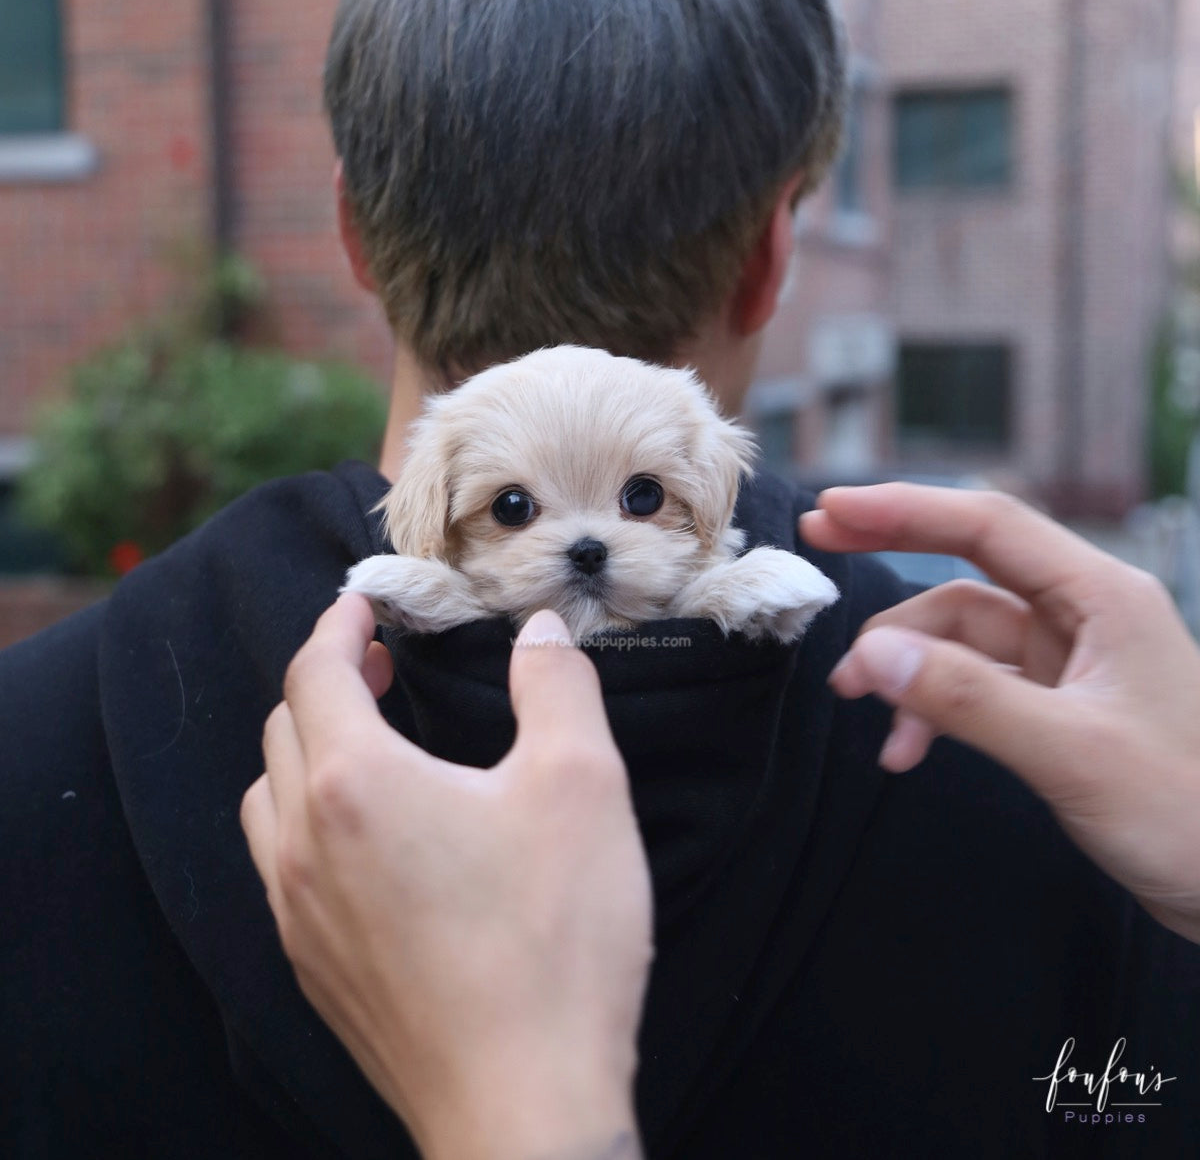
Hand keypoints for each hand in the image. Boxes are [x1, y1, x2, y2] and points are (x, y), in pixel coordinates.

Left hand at [241, 596, 650, 1159]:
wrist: (523, 1111)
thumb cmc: (553, 947)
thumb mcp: (582, 788)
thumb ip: (557, 687)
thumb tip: (539, 632)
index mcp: (356, 785)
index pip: (315, 671)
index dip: (339, 623)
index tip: (365, 602)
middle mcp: (305, 845)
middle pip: (283, 728)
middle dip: (325, 678)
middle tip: (379, 661)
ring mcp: (299, 916)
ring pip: (268, 800)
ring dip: (307, 749)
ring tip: (367, 738)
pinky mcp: (315, 971)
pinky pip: (281, 867)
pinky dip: (308, 819)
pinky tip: (370, 837)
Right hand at [801, 484, 1199, 945]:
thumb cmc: (1189, 816)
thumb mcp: (1072, 753)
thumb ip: (967, 699)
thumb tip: (870, 653)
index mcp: (1103, 597)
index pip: (989, 524)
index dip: (904, 508)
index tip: (832, 510)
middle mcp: (1086, 615)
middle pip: (969, 566)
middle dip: (892, 560)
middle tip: (818, 546)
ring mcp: (1073, 662)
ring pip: (965, 634)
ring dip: (907, 662)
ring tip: (854, 700)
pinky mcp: (1063, 708)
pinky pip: (978, 686)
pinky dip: (935, 708)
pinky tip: (906, 750)